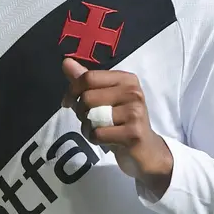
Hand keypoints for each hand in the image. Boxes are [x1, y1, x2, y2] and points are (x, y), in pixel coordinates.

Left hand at [61, 59, 173, 195]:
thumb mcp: (104, 98)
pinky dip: (94, 139)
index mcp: (126, 79)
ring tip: (99, 130)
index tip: (68, 102)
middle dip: (80, 112)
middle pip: (87, 97)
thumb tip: (66, 62)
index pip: (89, 77)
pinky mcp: (133, 133)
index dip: (72, 91)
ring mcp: (135, 112)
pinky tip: (105, 141)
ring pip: (91, 116)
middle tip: (90, 120)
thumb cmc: (122, 121)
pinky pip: (98, 134)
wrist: (146, 150)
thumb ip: (86, 81)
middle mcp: (133, 92)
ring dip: (87, 127)